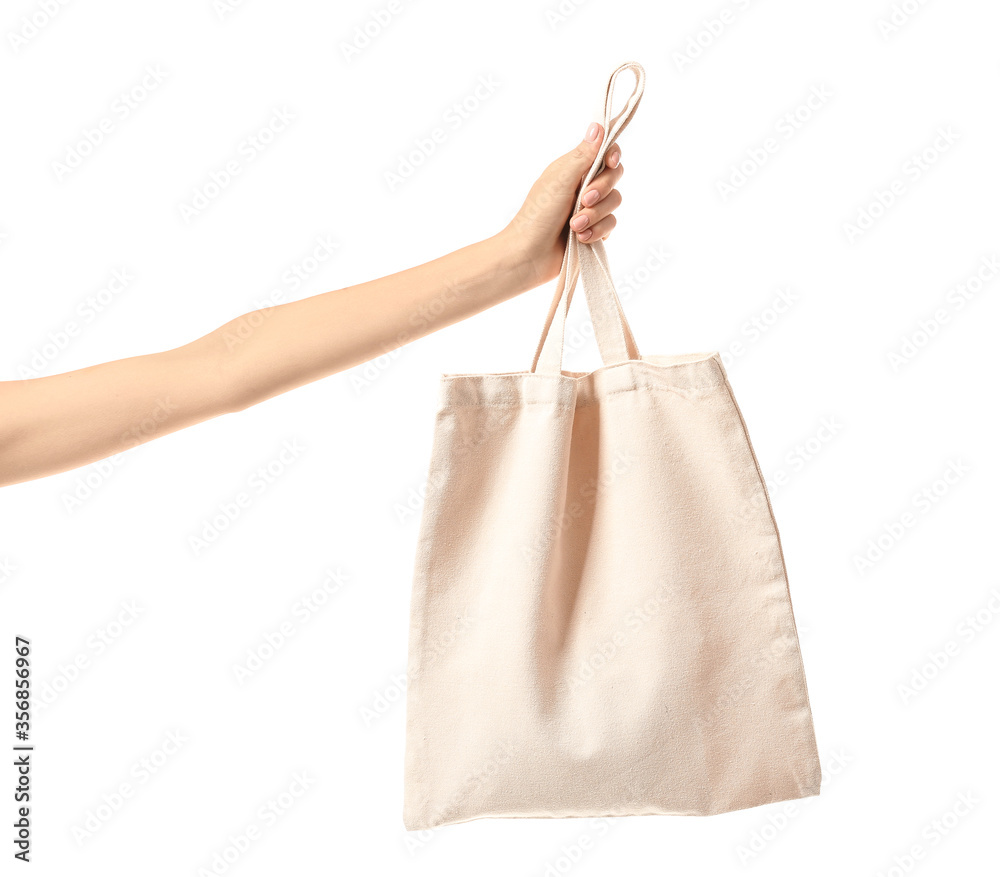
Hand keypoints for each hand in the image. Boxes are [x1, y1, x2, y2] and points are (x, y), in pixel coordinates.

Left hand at [502, 121, 623, 287]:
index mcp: (573, 169)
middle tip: (582, 201)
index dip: (612, 156)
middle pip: (614, 178)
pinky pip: (611, 225)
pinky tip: (580, 238)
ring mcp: (589, 209)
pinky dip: (597, 232)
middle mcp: (583, 186)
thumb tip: (598, 126)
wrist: (530, 255)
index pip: (605, 153)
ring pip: (614, 204)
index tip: (609, 164)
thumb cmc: (537, 215)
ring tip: (574, 227)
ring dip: (595, 216)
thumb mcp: (560, 179)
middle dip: (601, 191)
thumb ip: (583, 155)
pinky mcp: (593, 230)